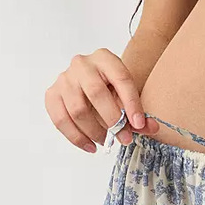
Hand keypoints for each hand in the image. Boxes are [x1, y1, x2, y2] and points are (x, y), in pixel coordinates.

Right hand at [43, 49, 158, 152]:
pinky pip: (60, 119)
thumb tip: (152, 128)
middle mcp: (82, 64)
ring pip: (77, 109)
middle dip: (112, 121)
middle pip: (96, 93)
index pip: (121, 79)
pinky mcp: (52, 94)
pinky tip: (90, 146)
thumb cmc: (111, 89)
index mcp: (105, 58)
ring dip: (94, 131)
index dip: (131, 103)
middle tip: (124, 139)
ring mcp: (64, 78)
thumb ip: (139, 113)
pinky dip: (76, 137)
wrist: (91, 81)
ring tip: (106, 142)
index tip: (139, 125)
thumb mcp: (127, 96)